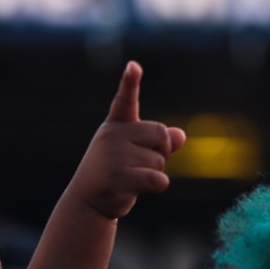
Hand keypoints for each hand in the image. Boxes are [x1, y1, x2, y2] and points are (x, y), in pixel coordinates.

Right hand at [68, 61, 185, 219]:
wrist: (88, 201)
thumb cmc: (115, 172)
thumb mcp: (135, 152)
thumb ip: (158, 142)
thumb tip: (181, 136)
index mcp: (116, 125)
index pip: (125, 100)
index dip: (130, 82)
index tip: (134, 67)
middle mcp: (112, 136)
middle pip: (161, 135)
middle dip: (161, 152)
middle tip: (141, 163)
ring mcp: (113, 157)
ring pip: (160, 160)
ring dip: (155, 172)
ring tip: (132, 178)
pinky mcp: (119, 178)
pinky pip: (158, 178)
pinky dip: (157, 185)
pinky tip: (138, 188)